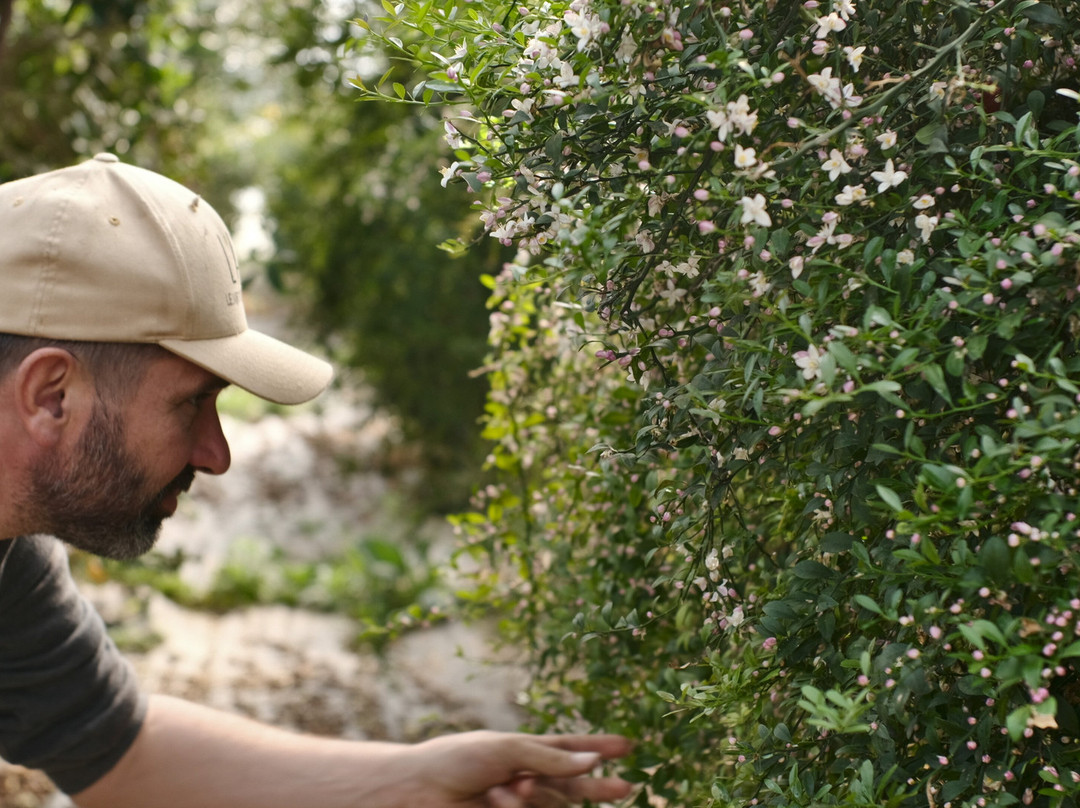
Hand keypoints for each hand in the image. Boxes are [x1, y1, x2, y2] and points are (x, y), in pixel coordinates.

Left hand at [407, 730, 632, 807]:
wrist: (419, 790)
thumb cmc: (457, 760)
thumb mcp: (507, 750)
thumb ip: (550, 758)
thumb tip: (591, 761)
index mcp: (525, 750)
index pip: (570, 747)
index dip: (599, 746)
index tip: (628, 745)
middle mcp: (526, 776)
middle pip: (572, 784)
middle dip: (597, 787)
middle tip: (625, 787)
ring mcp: (518, 802)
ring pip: (550, 803)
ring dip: (536, 796)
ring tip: (507, 789)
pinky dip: (519, 806)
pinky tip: (497, 799)